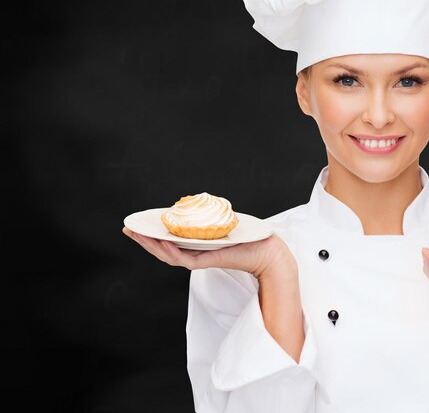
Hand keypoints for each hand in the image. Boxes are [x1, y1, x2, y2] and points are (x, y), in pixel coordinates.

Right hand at [122, 228, 296, 279]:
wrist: (267, 250)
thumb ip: (208, 217)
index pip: (167, 242)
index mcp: (195, 246)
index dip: (149, 236)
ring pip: (169, 256)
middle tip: (127, 230)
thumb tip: (196, 202)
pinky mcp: (208, 261)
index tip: (134, 226)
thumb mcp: (222, 222)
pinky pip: (185, 259)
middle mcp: (194, 254)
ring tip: (138, 235)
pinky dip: (172, 250)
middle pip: (162, 250)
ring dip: (152, 246)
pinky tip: (163, 240)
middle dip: (143, 240)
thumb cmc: (247, 236)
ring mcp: (200, 259)